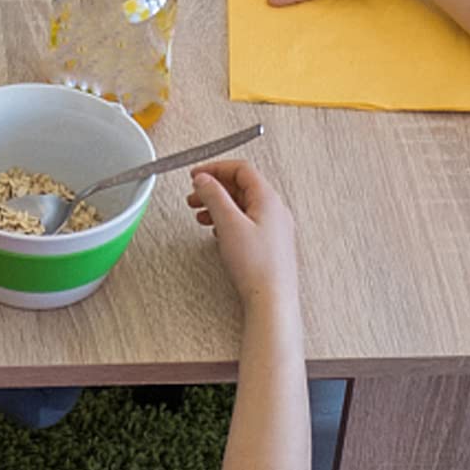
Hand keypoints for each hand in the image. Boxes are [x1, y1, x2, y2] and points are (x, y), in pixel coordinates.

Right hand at [186, 161, 297, 307]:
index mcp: (268, 199)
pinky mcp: (270, 244)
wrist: (272, 301)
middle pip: (241, 187)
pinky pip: (247, 221)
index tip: (196, 175)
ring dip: (219, 205)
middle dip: (214, 188)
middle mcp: (275, 210)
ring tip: (200, 213)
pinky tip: (217, 231)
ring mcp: (274, 228)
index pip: (241, 169)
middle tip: (195, 194)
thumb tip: (204, 179)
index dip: (215, 168)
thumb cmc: (257, 266)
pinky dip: (228, 220)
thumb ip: (214, 196)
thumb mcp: (228, 223)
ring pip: (242, 205)